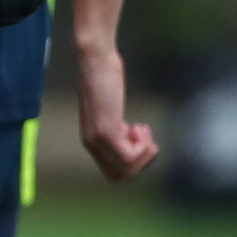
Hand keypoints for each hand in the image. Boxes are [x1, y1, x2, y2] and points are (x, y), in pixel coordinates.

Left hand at [75, 37, 159, 181]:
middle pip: (120, 177)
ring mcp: (97, 139)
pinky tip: (140, 126)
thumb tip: (129, 136)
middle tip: (144, 136)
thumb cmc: (105, 78)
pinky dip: (143, 146)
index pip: (113, 174)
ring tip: (142, 129)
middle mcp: (91, 143)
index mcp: (92, 140)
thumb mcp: (111, 108)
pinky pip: (128, 157)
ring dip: (145, 153)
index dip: (134, 163)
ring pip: (127, 169)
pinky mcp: (106, 130)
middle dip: (141, 162)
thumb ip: (116, 126)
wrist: (96, 60)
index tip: (139, 138)